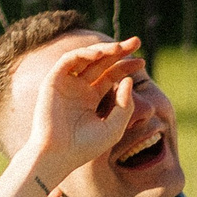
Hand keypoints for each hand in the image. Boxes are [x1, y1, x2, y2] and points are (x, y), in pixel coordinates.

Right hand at [19, 35, 148, 182]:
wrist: (59, 155)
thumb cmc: (85, 147)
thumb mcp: (113, 128)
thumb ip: (125, 106)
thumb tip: (129, 80)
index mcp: (93, 98)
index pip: (112, 75)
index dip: (126, 66)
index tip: (142, 61)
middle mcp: (80, 87)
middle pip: (102, 62)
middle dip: (118, 50)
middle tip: (136, 41)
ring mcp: (67, 83)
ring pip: (86, 58)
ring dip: (102, 50)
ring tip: (118, 48)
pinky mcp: (53, 81)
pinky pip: (69, 61)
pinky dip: (83, 54)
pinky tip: (98, 54)